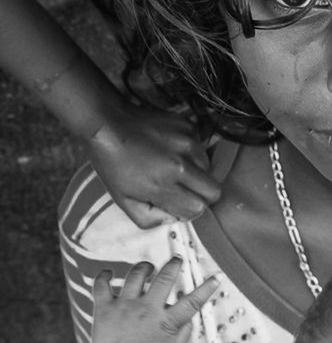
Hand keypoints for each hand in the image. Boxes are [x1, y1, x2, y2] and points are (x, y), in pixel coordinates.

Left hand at [86, 103, 220, 225]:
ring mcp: (188, 142)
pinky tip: (171, 150)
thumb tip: (174, 218)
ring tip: (173, 167)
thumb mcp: (123, 201)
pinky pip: (201, 148)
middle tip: (184, 190)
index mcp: (163, 185)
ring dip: (197, 173)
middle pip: (215, 191)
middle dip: (202, 196)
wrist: (106, 124)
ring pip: (209, 168)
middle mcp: (182, 164)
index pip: (198, 208)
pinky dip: (191, 153)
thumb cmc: (113, 166)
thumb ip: (150, 218)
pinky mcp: (188, 126)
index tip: (176, 204)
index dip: (188, 210)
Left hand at [86, 258, 218, 342]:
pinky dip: (105, 275)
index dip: (208, 287)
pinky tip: (110, 273)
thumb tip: (189, 311)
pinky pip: (102, 284)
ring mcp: (125, 308)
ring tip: (148, 268)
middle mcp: (147, 311)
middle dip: (174, 264)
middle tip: (177, 260)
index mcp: (167, 323)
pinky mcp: (105, 309)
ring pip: (136, 274)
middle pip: (165, 277)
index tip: (218, 276)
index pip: (193, 300)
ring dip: (145, 267)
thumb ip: (184, 329)